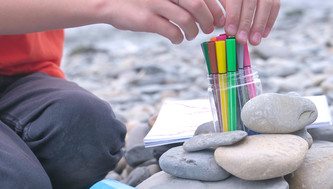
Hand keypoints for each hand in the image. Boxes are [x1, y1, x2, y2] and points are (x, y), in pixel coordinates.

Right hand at [107, 0, 224, 43]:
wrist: (109, 1)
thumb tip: (205, 11)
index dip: (216, 8)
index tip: (220, 19)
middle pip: (198, 5)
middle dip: (209, 20)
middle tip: (209, 29)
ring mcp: (156, 3)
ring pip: (187, 20)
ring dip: (194, 31)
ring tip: (191, 35)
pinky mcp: (147, 19)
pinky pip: (172, 32)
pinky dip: (179, 38)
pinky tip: (177, 39)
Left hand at [219, 0, 280, 44]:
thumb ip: (223, 6)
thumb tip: (222, 23)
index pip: (236, 0)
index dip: (233, 16)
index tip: (230, 32)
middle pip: (250, 3)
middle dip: (245, 23)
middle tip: (241, 39)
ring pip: (266, 5)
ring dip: (260, 25)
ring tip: (254, 40)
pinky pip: (275, 6)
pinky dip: (270, 21)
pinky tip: (263, 34)